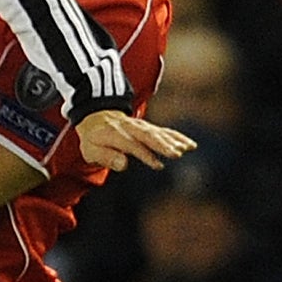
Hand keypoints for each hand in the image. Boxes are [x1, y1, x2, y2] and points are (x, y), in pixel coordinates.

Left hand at [76, 110, 194, 171]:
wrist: (96, 117)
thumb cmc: (94, 139)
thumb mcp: (91, 151)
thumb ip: (106, 157)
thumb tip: (124, 165)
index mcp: (114, 134)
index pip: (131, 144)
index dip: (144, 154)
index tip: (157, 165)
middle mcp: (129, 127)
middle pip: (147, 135)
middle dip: (162, 144)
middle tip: (176, 154)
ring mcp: (140, 126)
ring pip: (158, 132)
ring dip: (173, 141)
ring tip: (187, 149)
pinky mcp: (148, 127)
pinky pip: (164, 131)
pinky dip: (177, 137)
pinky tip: (190, 145)